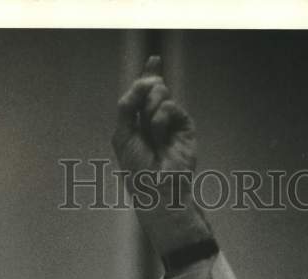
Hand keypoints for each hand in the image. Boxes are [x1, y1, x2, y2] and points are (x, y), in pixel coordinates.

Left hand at [112, 57, 211, 256]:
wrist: (157, 189)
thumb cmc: (136, 170)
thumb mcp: (122, 133)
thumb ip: (128, 104)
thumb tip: (146, 82)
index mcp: (139, 122)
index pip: (144, 94)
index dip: (147, 77)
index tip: (154, 60)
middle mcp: (156, 120)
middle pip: (152, 87)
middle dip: (143, 94)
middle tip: (142, 116)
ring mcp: (172, 123)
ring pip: (161, 93)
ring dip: (150, 110)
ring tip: (152, 134)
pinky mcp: (185, 128)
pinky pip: (171, 107)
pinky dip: (161, 119)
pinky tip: (161, 136)